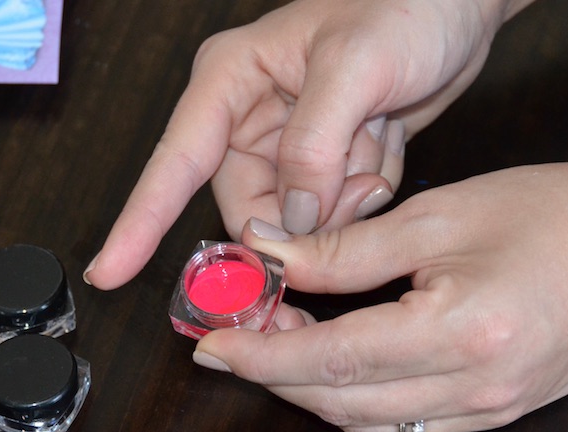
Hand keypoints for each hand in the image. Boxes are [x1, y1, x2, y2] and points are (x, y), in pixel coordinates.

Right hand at [84, 0, 521, 289]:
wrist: (457, 8)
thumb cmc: (404, 9)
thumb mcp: (354, 67)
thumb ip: (312, 146)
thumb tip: (288, 221)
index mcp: (231, 82)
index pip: (175, 162)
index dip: (141, 221)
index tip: (110, 270)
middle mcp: (251, 119)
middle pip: (248, 207)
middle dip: (299, 216)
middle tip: (351, 181)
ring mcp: (289, 146)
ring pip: (298, 217)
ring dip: (345, 196)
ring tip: (377, 137)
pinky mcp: (326, 163)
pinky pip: (337, 209)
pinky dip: (368, 188)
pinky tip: (386, 140)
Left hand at [193, 162, 567, 431]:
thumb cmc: (549, 216)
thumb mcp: (438, 218)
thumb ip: (346, 247)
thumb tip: (272, 251)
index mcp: (458, 333)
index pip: (330, 358)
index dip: (261, 354)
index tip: (212, 343)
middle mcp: (472, 386)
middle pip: (340, 399)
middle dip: (275, 371)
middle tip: (238, 332)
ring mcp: (485, 405)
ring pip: (366, 418)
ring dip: (311, 385)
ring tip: (279, 338)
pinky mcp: (493, 406)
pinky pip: (403, 421)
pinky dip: (353, 397)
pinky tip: (334, 363)